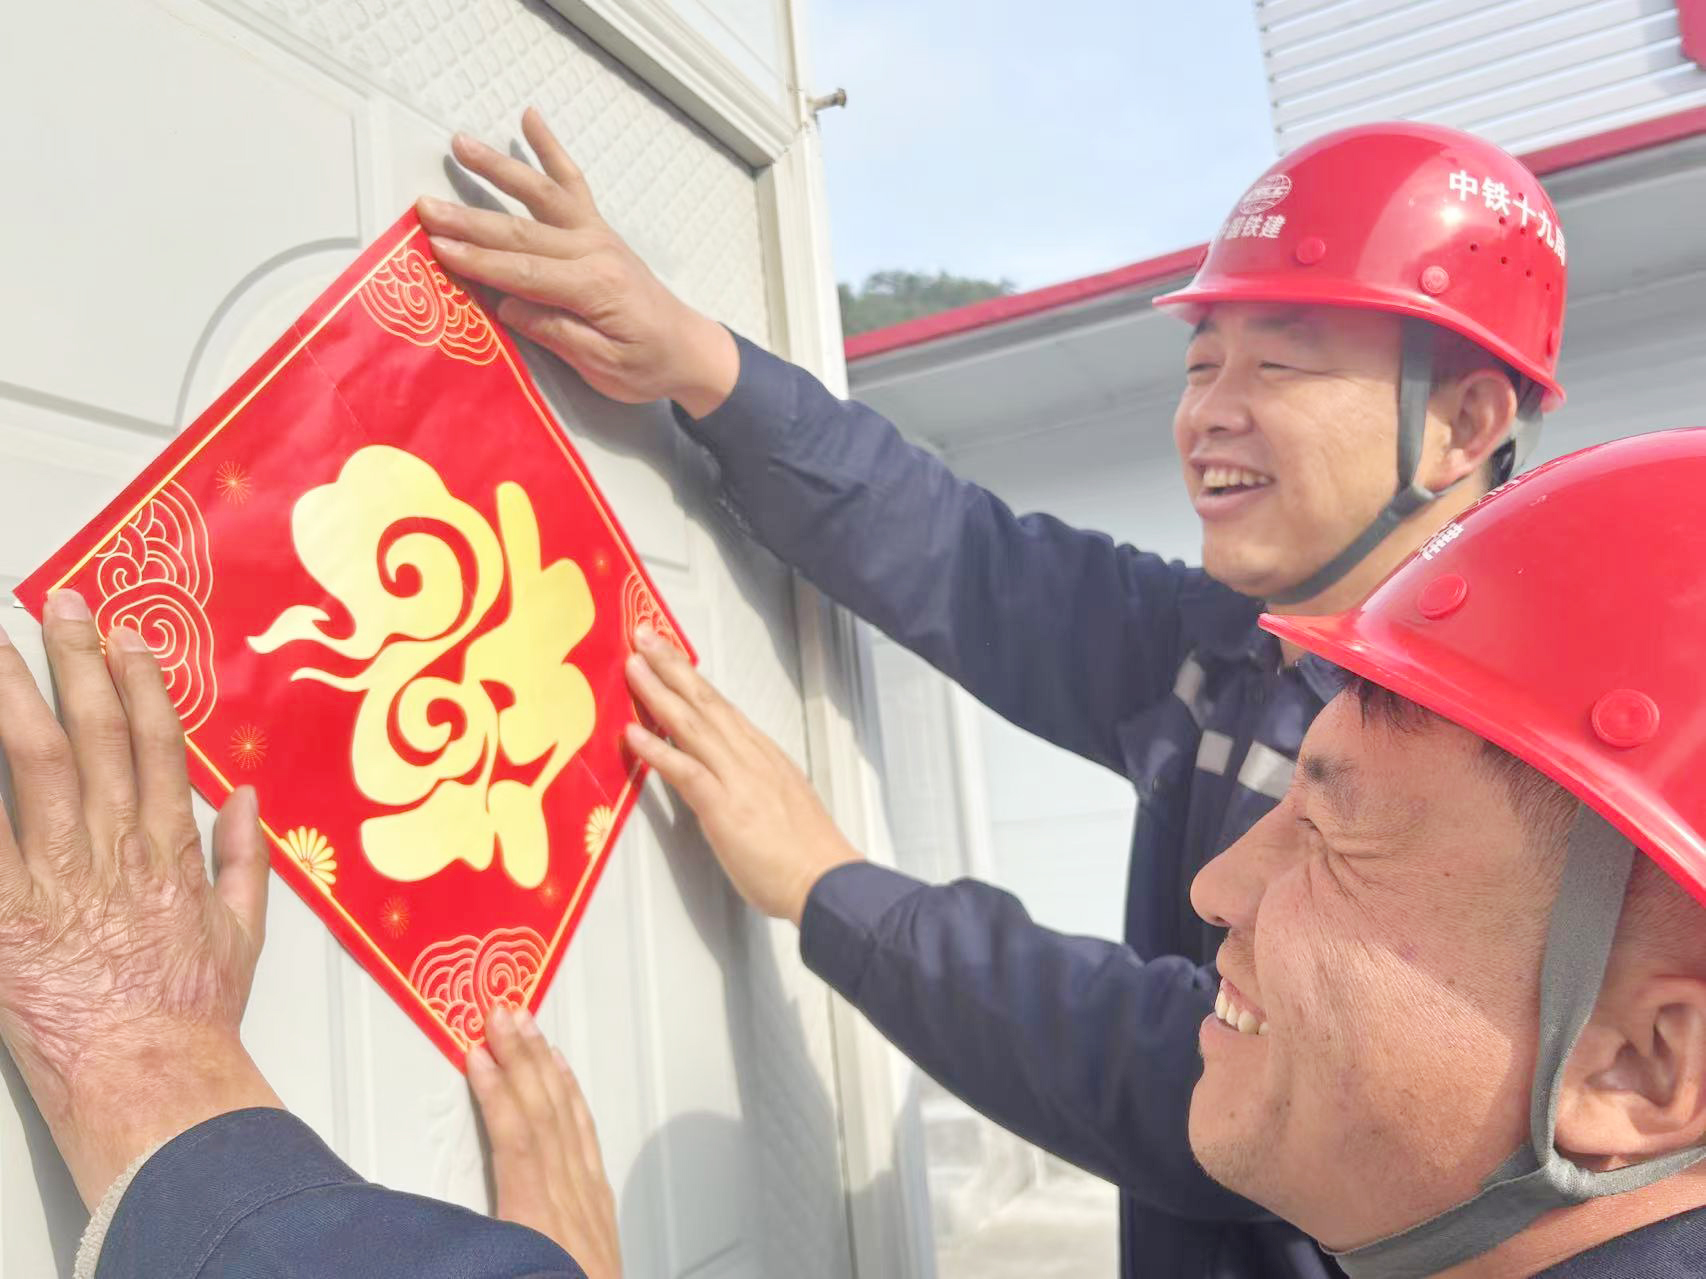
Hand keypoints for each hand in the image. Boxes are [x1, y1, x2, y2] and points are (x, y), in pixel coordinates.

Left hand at [0, 592, 278, 1206]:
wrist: (148, 1073)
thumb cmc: (190, 1011)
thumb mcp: (242, 930)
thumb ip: (243, 857)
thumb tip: (241, 798)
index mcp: (169, 847)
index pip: (155, 742)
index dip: (141, 683)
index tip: (130, 638)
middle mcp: (114, 845)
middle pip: (94, 732)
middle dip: (78, 661)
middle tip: (62, 606)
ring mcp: (56, 874)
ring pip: (34, 762)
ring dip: (15, 696)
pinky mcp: (7, 911)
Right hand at [416, 108, 739, 418]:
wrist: (690, 351)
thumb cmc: (647, 366)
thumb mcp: (602, 366)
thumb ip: (556, 333)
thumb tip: (508, 305)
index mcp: (594, 287)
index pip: (524, 273)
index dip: (478, 262)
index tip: (436, 248)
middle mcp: (595, 251)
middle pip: (522, 232)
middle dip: (470, 220)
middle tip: (425, 207)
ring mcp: (597, 234)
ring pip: (541, 195)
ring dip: (498, 169)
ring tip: (460, 144)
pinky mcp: (598, 229)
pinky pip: (572, 183)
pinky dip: (551, 149)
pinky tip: (531, 118)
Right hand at [471, 1005, 621, 1278]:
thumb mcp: (492, 1267)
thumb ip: (462, 1240)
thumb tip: (409, 1227)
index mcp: (537, 1222)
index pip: (517, 1141)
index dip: (496, 1093)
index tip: (475, 1051)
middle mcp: (569, 1202)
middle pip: (543, 1115)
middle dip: (521, 1058)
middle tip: (502, 1009)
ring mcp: (589, 1200)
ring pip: (567, 1119)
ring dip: (545, 1066)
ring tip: (527, 1025)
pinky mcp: (598, 1205)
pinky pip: (587, 1137)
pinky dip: (573, 1100)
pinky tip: (561, 1076)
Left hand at [622, 627, 862, 924]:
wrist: (826, 881)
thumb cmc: (808, 854)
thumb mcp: (781, 803)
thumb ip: (753, 784)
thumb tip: (732, 780)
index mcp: (763, 755)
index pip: (721, 706)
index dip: (692, 678)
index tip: (670, 655)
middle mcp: (750, 757)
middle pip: (705, 701)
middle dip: (671, 666)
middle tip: (644, 636)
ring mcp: (738, 778)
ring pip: (692, 724)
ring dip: (658, 692)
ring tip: (633, 667)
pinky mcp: (725, 807)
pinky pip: (686, 770)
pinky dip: (658, 749)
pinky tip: (634, 733)